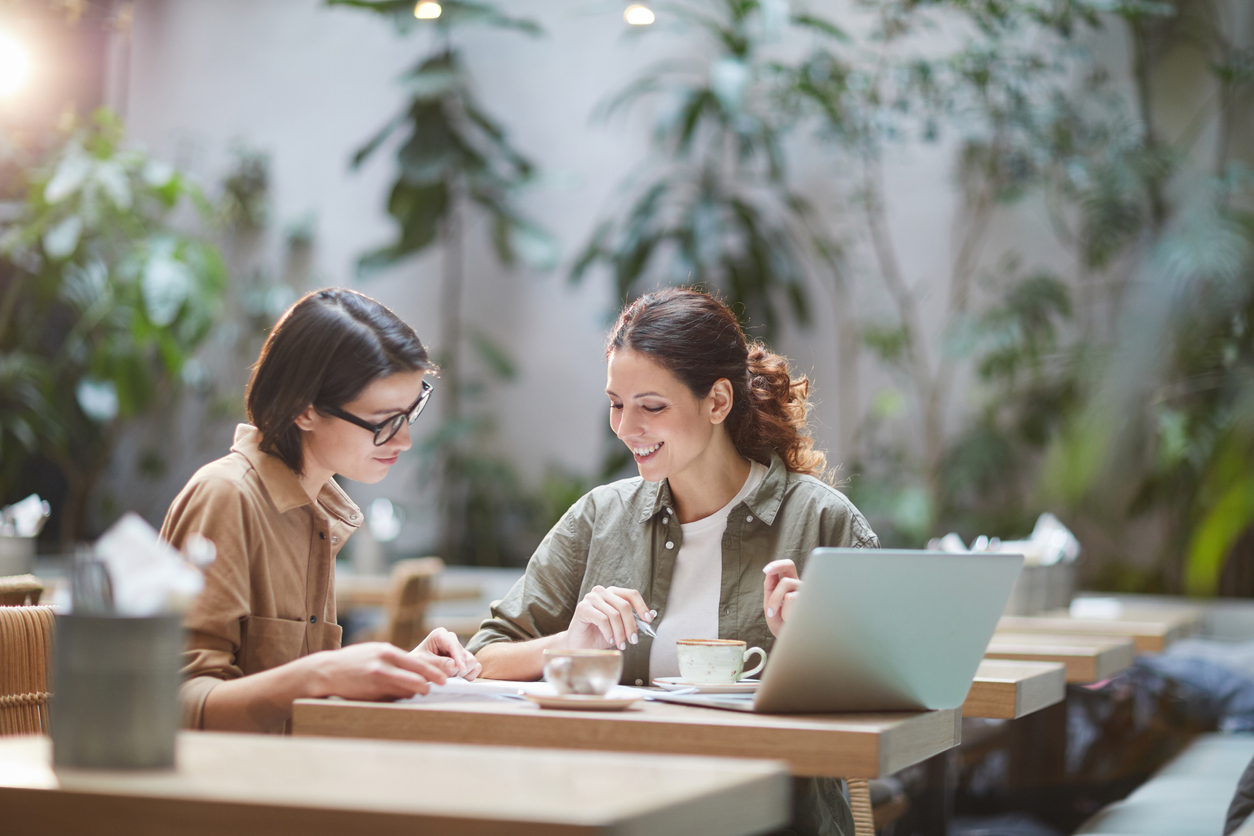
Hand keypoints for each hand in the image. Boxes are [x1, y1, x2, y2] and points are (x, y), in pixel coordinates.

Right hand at [302, 641, 448, 700]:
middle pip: (417, 678)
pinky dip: (397, 699)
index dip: (434, 673)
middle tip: (436, 690)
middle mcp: (385, 664)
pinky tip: (394, 697)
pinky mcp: (370, 693)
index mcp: (388, 652)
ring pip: (406, 691)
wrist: (326, 672)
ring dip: (412, 694)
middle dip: (429, 686)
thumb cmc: (353, 662)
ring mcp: (377, 679)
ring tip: (412, 693)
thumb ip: (393, 659)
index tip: (444, 679)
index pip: (418, 663)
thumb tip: (416, 671)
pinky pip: (392, 699)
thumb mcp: (374, 652)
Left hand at [413, 627, 481, 680]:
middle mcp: (452, 640)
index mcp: (440, 635)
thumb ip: (437, 664)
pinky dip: (469, 675)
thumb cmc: (416, 664)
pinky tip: (457, 678)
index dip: (459, 658)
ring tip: (448, 677)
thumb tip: (454, 666)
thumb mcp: (422, 663)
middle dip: (458, 669)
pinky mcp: (465, 659)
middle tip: (445, 676)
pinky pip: (476, 668)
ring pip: (473, 663)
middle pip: (467, 656)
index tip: (461, 669)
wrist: (416, 670)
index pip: (454, 646)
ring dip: (463, 674)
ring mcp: (460, 650)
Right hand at [566, 585, 653, 649]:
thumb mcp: (621, 628)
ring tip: (620, 644)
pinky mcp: (582, 608)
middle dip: (631, 626)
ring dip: (620, 633)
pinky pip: (602, 619)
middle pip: (624, 605)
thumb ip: (634, 620)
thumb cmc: (599, 635)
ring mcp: (591, 598)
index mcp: (612, 593)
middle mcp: (601, 592)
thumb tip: (652, 615)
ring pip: (614, 614)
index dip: (642, 607)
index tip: (647, 621)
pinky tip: (609, 640)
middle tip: (633, 640)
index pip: (632, 594)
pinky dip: (608, 632)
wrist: (580, 645)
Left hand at [762, 559, 800, 636]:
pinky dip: (785, 609)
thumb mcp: (772, 607)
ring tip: (779, 615)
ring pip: (785, 582)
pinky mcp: (810, 599)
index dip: (776, 565)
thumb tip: (768, 573)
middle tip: (767, 571)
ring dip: (775, 599)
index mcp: (790, 585)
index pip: (785, 568)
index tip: (766, 570)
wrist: (795, 641)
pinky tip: (791, 619)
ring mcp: (806, 591)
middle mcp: (799, 585)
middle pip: (789, 565)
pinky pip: (791, 597)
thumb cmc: (783, 624)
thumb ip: (770, 590)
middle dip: (777, 564)